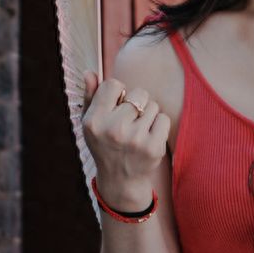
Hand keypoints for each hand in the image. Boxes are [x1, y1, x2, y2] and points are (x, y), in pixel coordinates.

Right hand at [81, 70, 170, 205]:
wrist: (120, 179)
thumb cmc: (104, 144)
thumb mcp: (90, 123)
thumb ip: (90, 96)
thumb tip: (89, 72)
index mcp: (94, 121)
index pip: (114, 84)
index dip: (118, 93)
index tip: (115, 106)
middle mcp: (113, 129)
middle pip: (138, 93)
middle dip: (136, 103)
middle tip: (128, 121)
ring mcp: (135, 139)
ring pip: (153, 105)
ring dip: (148, 114)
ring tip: (137, 131)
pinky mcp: (153, 147)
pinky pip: (164, 118)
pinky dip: (158, 125)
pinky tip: (148, 137)